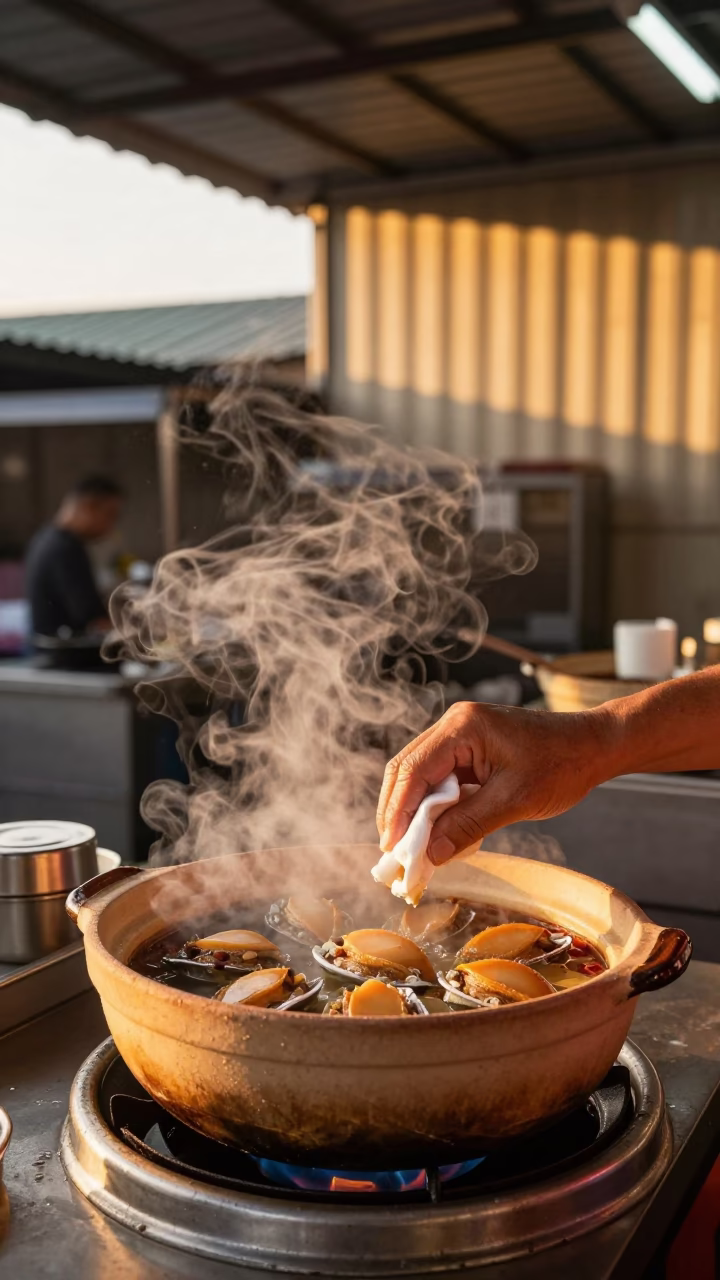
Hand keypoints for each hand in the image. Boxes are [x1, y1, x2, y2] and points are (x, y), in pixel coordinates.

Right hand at [376, 701, 613, 865]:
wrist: (595, 746)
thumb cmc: (562, 765)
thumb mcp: (514, 800)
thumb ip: (468, 825)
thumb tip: (430, 855)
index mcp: (462, 727)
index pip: (413, 770)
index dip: (398, 812)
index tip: (391, 848)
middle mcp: (454, 725)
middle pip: (407, 770)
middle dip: (398, 813)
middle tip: (393, 854)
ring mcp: (460, 736)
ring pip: (420, 777)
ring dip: (414, 813)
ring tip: (411, 850)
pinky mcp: (469, 750)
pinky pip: (441, 780)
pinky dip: (435, 808)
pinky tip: (435, 834)